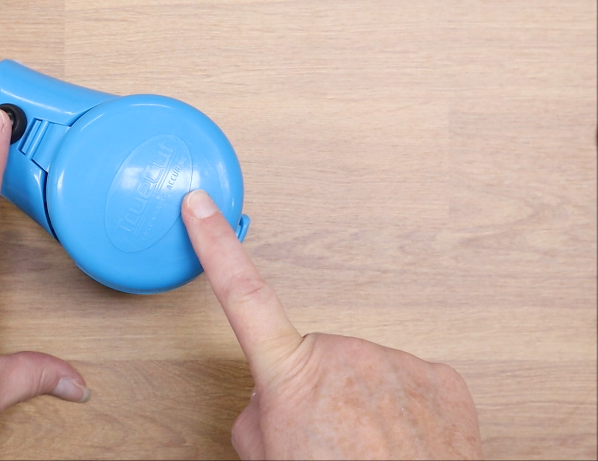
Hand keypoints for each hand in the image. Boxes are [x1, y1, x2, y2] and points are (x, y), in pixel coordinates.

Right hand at [181, 190, 482, 459]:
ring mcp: (396, 363)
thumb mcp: (264, 456)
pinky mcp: (441, 378)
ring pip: (362, 374)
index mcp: (290, 373)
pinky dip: (401, 412)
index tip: (199, 205)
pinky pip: (406, 384)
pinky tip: (399, 444)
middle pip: (312, 358)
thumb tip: (272, 395)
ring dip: (360, 404)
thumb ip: (257, 413)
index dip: (215, 244)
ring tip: (366, 450)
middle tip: (323, 440)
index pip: (240, 293)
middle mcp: (343, 353)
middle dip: (312, 391)